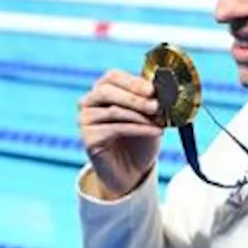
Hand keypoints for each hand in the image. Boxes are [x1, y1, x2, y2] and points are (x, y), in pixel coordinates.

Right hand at [78, 70, 163, 199]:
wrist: (132, 171)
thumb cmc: (141, 138)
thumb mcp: (149, 116)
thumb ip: (151, 101)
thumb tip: (162, 90)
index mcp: (103, 89)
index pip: (112, 76)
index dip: (132, 82)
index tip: (152, 89)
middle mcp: (89, 102)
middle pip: (106, 91)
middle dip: (134, 97)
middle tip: (155, 105)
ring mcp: (85, 119)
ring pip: (113, 111)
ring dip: (140, 116)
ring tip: (160, 121)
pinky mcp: (88, 138)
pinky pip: (115, 129)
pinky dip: (139, 129)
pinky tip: (156, 132)